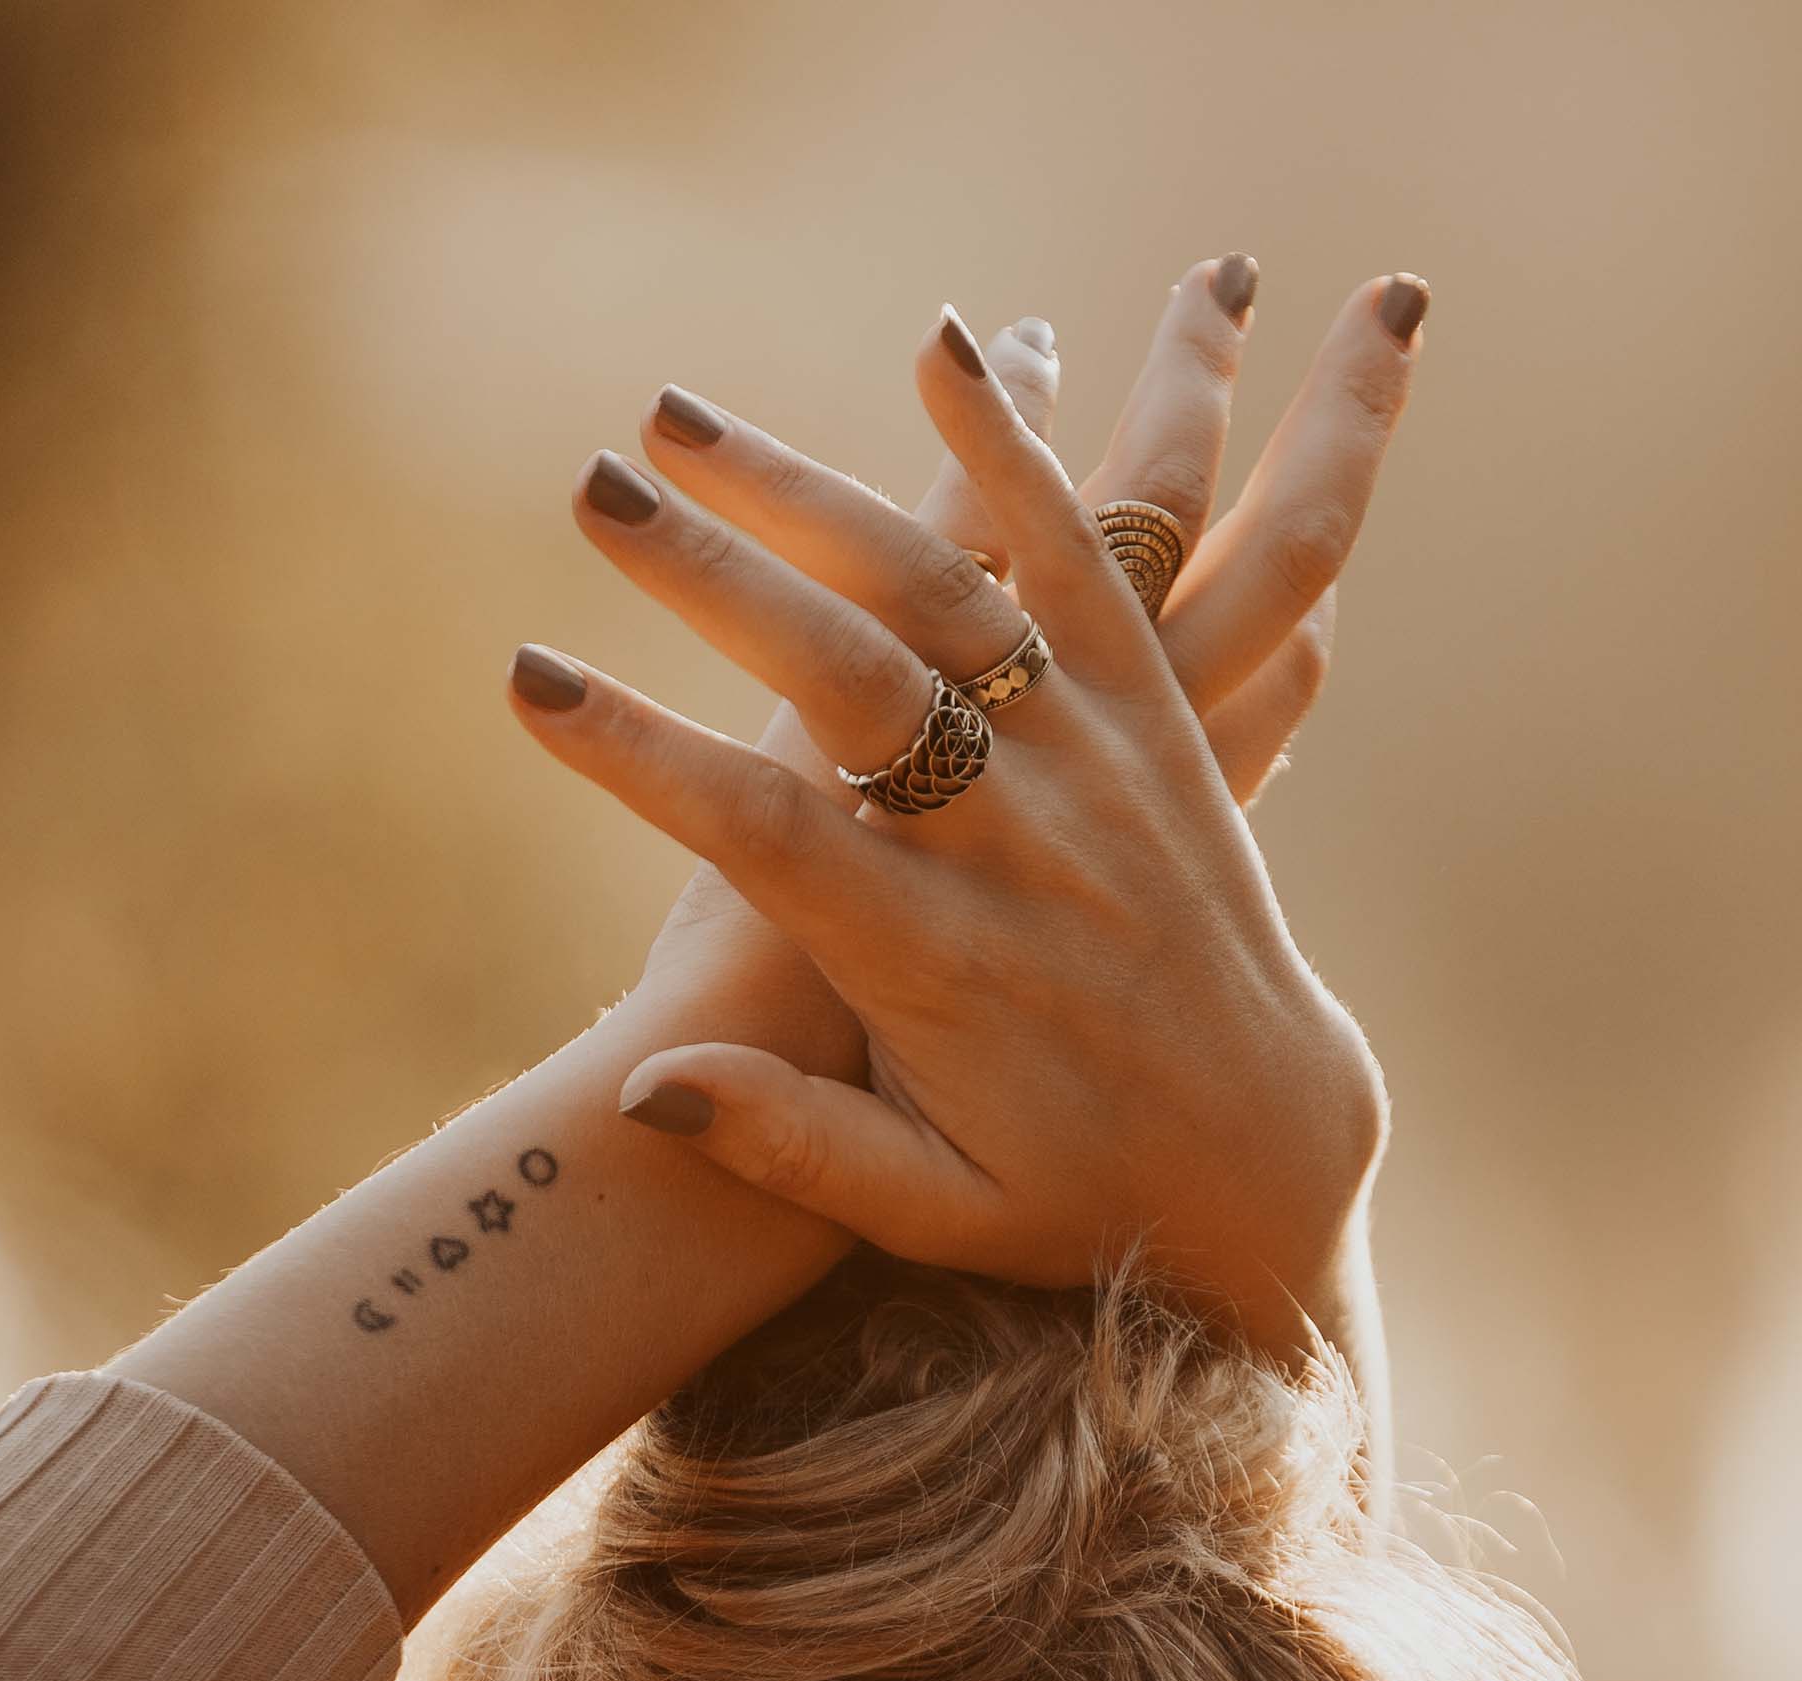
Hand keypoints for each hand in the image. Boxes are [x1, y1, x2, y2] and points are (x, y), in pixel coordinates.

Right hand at [514, 267, 1423, 1352]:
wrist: (1266, 1151)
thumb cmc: (1076, 1193)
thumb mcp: (932, 1208)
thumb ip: (793, 1146)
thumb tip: (642, 1093)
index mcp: (944, 968)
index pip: (773, 837)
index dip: (648, 754)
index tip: (534, 679)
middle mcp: (1026, 850)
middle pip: (858, 683)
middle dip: (718, 581)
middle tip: (596, 490)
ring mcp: (1101, 771)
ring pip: (962, 598)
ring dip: (824, 495)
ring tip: (687, 417)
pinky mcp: (1160, 723)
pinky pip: (1103, 564)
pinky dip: (1025, 455)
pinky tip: (947, 350)